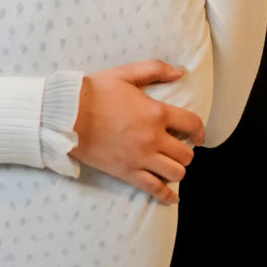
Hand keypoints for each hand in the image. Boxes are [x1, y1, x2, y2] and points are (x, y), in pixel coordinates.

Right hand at [70, 60, 204, 203]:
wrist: (66, 115)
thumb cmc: (94, 92)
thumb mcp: (125, 73)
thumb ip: (155, 69)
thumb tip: (180, 72)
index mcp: (156, 112)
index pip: (192, 124)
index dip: (200, 131)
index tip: (198, 137)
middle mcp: (153, 138)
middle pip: (186, 154)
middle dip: (185, 152)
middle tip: (176, 150)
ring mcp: (141, 158)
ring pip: (176, 174)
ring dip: (176, 171)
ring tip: (169, 166)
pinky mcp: (127, 172)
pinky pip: (154, 189)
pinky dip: (166, 196)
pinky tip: (170, 197)